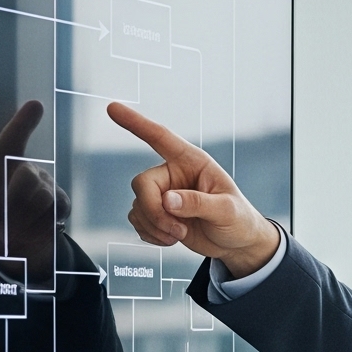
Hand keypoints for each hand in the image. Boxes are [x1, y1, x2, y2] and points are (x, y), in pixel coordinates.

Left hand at [0, 100, 68, 268]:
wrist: (7, 253)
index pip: (11, 141)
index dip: (23, 123)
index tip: (35, 105)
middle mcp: (25, 171)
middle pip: (28, 177)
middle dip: (14, 205)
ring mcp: (46, 187)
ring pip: (43, 198)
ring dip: (23, 222)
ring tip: (7, 237)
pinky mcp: (62, 206)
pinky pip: (56, 214)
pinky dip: (38, 230)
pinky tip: (27, 236)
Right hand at [108, 101, 280, 274]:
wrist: (237, 243)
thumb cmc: (239, 220)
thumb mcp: (227, 210)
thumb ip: (198, 203)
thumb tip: (167, 200)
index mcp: (192, 162)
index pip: (160, 137)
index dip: (136, 123)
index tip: (112, 108)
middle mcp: (174, 174)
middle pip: (142, 184)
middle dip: (154, 211)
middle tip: (177, 230)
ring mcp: (163, 194)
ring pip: (138, 206)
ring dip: (155, 226)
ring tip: (181, 234)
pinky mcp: (157, 214)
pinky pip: (137, 220)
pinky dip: (151, 234)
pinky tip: (171, 238)